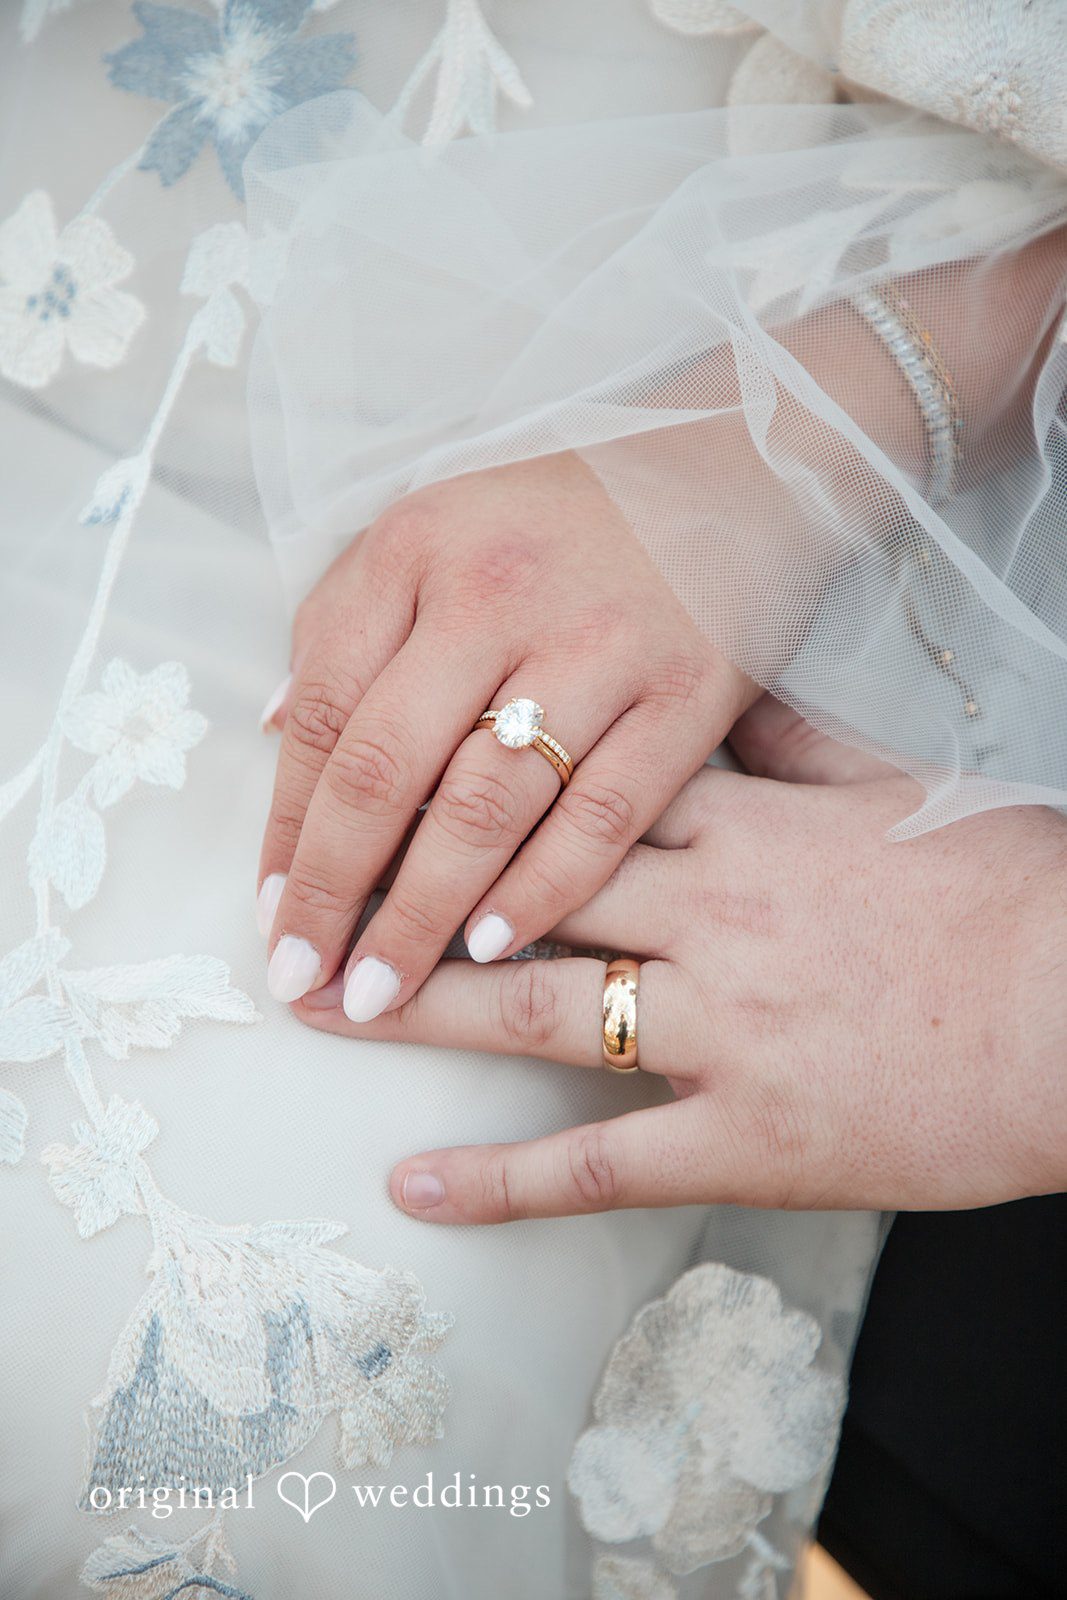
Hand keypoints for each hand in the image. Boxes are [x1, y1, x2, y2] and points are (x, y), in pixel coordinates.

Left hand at [257, 454, 752, 1016]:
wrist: (743, 465)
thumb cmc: (571, 514)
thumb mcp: (439, 524)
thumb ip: (350, 618)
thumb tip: (280, 732)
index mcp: (418, 547)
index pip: (328, 708)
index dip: (286, 824)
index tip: (270, 909)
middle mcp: (498, 592)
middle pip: (390, 768)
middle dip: (334, 890)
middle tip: (305, 975)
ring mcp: (599, 645)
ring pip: (488, 806)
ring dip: (423, 914)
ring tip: (383, 989)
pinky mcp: (688, 693)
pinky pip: (603, 814)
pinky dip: (544, 889)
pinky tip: (493, 946)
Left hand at [292, 696, 1066, 1218]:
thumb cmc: (1001, 886)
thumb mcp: (893, 782)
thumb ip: (789, 735)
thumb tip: (718, 687)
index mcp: (741, 822)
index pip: (568, 793)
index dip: (464, 788)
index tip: (384, 784)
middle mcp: (709, 918)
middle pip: (522, 892)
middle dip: (407, 889)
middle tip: (307, 893)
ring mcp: (721, 1032)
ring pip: (534, 1014)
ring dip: (415, 1009)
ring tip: (319, 1007)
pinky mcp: (748, 1138)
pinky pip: (603, 1164)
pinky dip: (501, 1182)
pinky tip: (412, 1186)